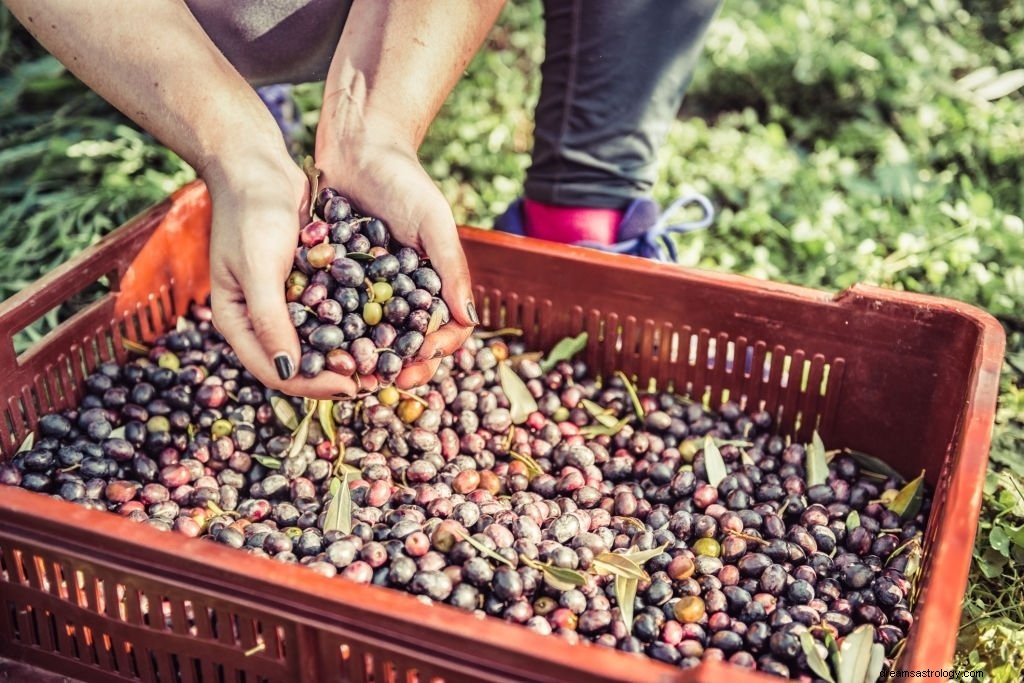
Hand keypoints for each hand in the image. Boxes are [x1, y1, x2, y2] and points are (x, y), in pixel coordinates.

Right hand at [206, 157, 374, 398]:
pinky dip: (353, 323)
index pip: (273, 371)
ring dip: (349, 353)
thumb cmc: (250, 213)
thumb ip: (270, 319)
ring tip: (384, 362)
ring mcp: (284, 301)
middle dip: (336, 374)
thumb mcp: (259, 267)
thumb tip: (286, 373)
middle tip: (376, 381)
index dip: (312, 385)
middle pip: (299, 363)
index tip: (351, 387)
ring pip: (319, 341)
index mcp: (237, 322)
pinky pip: (331, 312)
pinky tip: (385, 328)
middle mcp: (259, 318)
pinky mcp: (307, 282)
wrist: (257, 164)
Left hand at [315, 138, 476, 389]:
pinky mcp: (336, 278)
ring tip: (349, 374)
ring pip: (370, 336)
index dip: (435, 352)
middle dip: (397, 367)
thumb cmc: (403, 179)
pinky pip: (335, 312)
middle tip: (381, 382)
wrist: (358, 144)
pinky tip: (318, 346)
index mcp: (434, 283)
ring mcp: (370, 288)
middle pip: (406, 344)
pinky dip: (330, 332)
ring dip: (362, 359)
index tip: (419, 360)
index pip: (444, 331)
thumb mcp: (433, 220)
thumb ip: (451, 267)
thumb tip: (469, 320)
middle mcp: (404, 292)